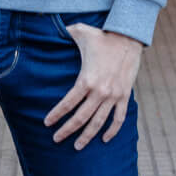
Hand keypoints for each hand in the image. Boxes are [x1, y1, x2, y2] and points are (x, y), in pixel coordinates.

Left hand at [44, 23, 142, 148]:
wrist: (129, 37)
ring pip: (98, 123)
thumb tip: (48, 29)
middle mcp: (100, 92)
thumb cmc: (102, 36)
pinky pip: (119, 118)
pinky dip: (112, 131)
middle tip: (56, 139)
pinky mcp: (124, 96)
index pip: (67, 104)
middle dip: (67, 130)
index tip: (47, 123)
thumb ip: (63, 33)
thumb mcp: (80, 32)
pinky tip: (104, 139)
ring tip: (77, 146)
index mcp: (86, 80)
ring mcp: (114, 96)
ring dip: (87, 136)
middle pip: (80, 118)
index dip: (56, 115)